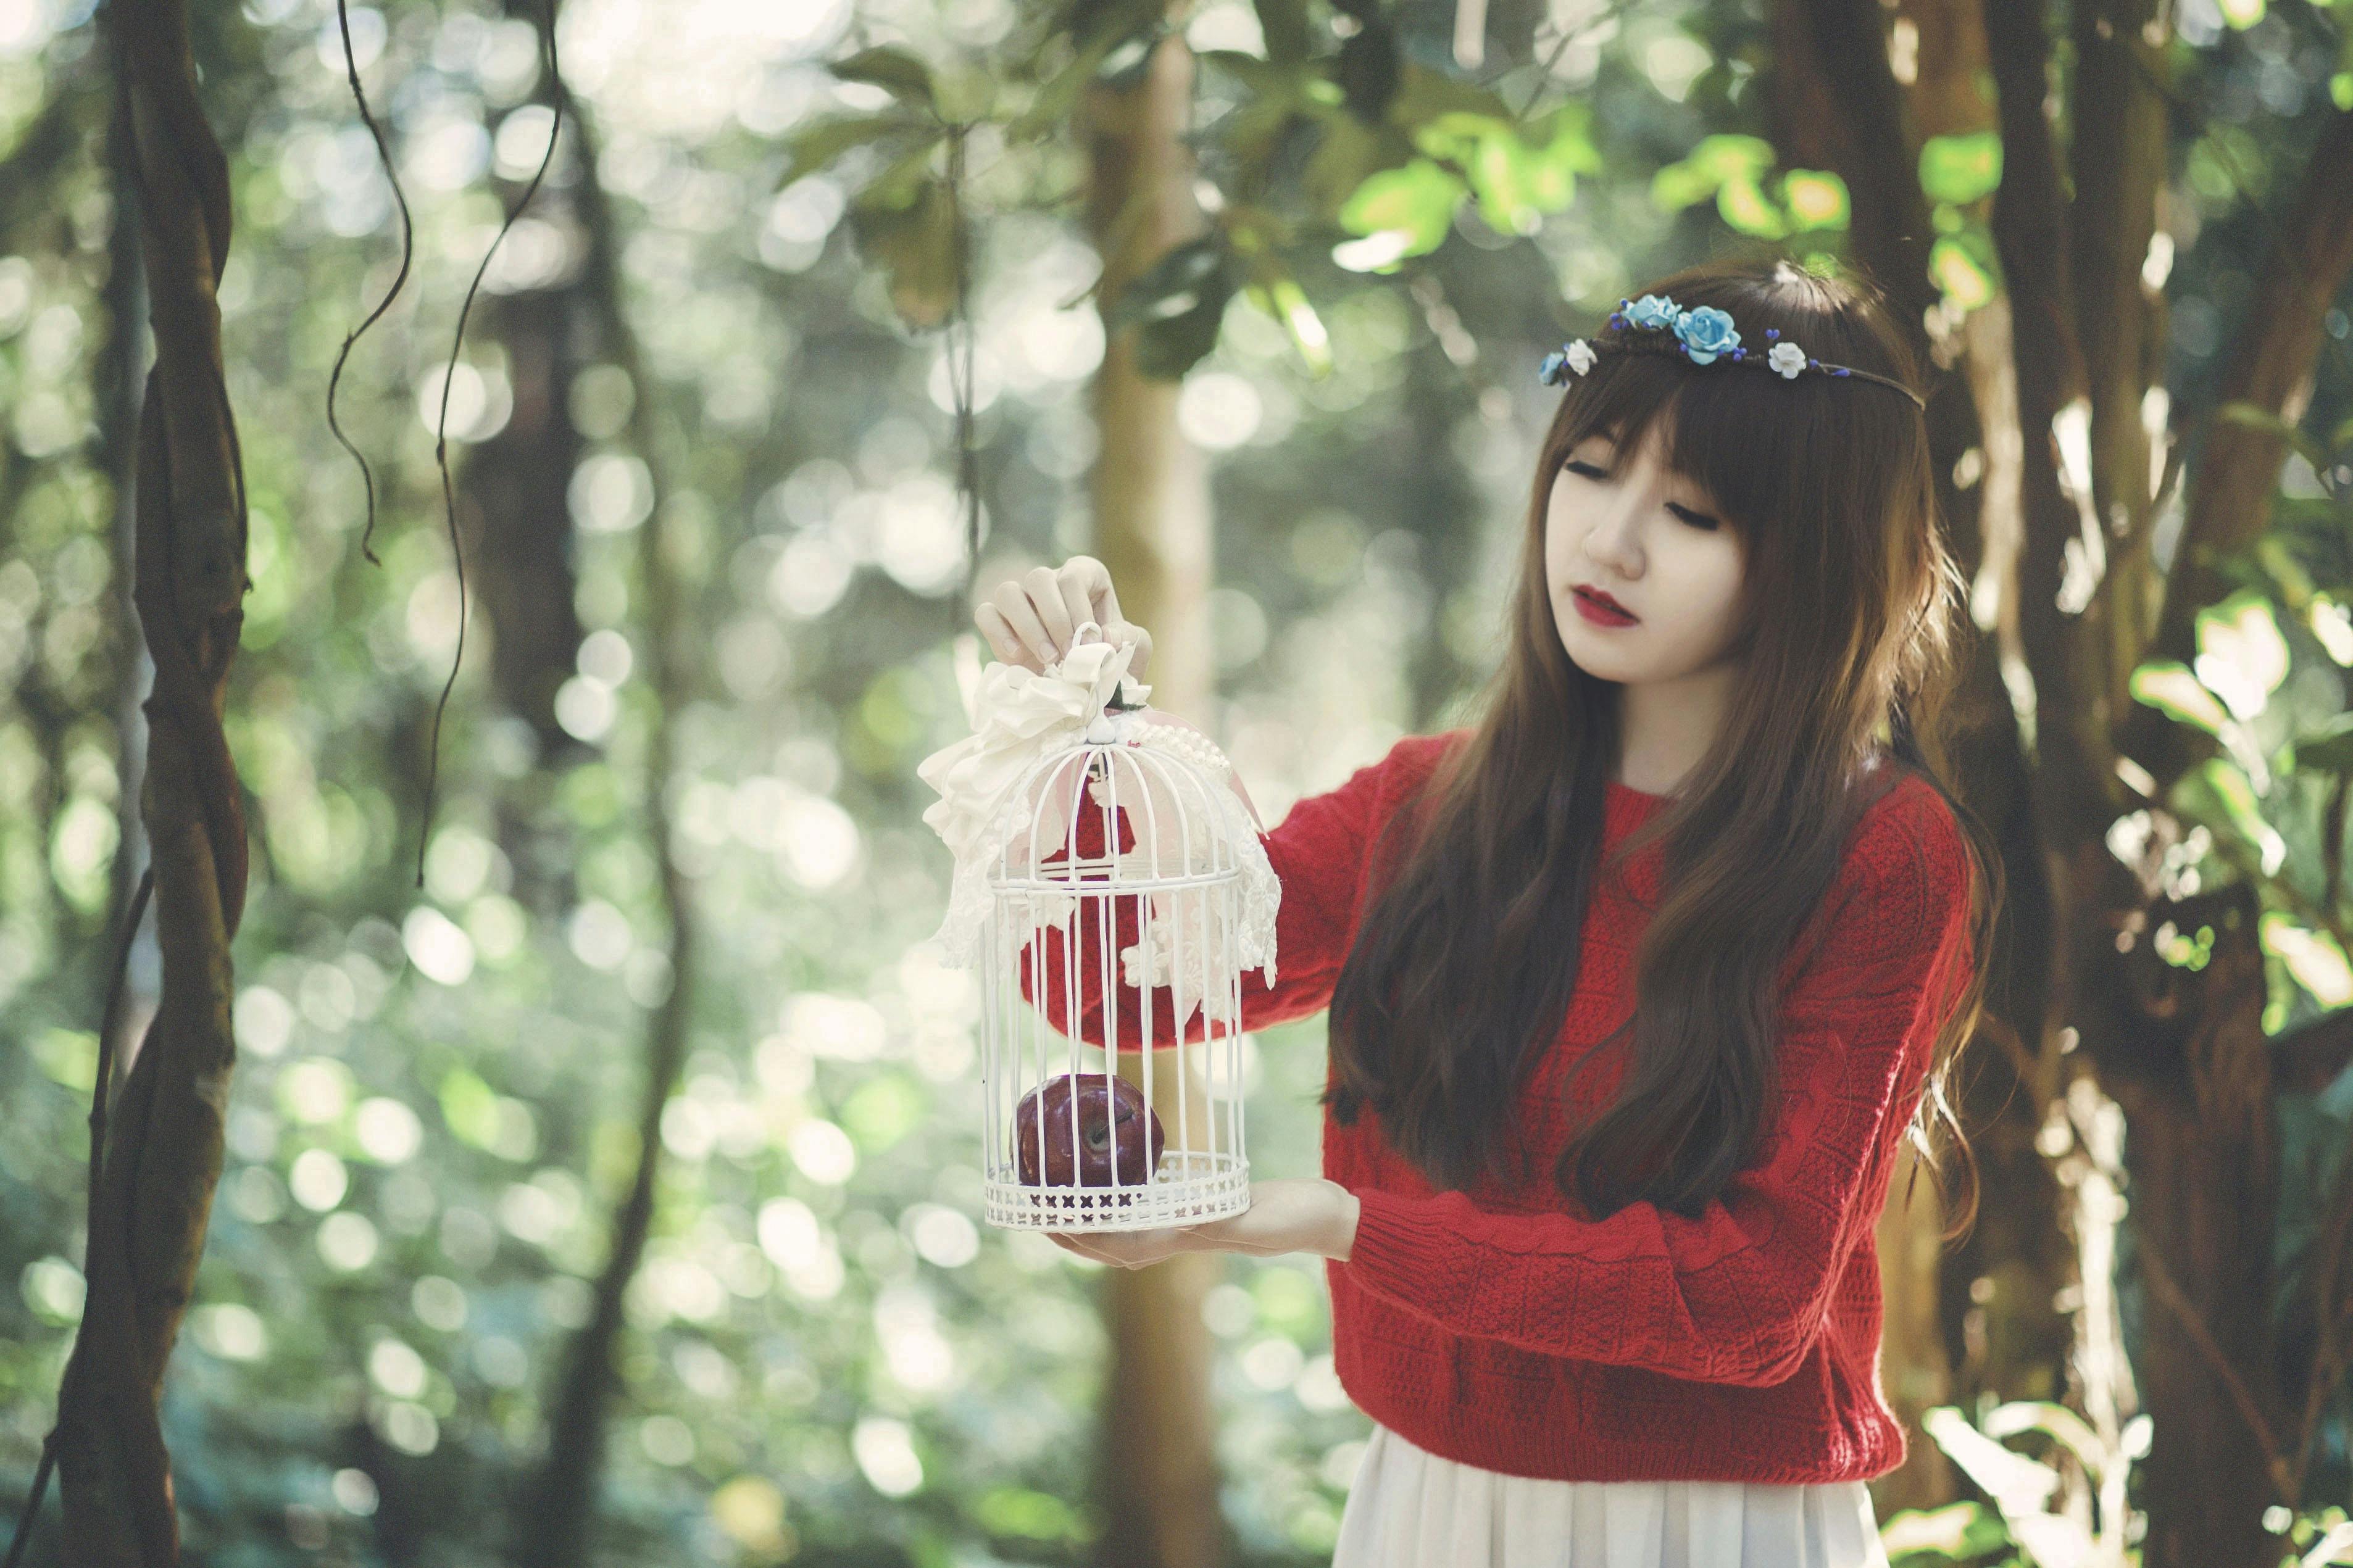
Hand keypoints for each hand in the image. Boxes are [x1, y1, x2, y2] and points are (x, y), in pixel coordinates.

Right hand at [975, 556, 1152, 681]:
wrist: (1084, 686)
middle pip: (1038, 577)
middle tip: (1068, 655)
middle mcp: (1048, 580)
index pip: (1073, 577)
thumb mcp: (1133, 649)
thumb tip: (1107, 636)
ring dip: (1028, 627)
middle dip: (1054, 619)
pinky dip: (998, 634)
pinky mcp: (996, 619)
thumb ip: (1129, 639)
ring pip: (1008, 591)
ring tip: (1048, 660)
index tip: (1088, 646)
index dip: (1079, 611)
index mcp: (1083, 575)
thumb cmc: (1110, 658)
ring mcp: (1019, 598)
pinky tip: (1018, 658)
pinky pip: (985, 614)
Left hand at [1043, 1178, 1359, 1267]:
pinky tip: (1113, 1185)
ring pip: (1126, 1231)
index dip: (1083, 1236)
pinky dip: (1123, 1204)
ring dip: (1091, 1222)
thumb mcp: (1258, 1220)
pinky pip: (1151, 1210)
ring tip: (1058, 1202)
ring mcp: (1190, 1226)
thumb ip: (1220, 1222)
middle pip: (1112, 1245)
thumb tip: (1177, 1222)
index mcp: (1189, 1239)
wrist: (1329, 1217)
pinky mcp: (1202, 1210)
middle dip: (1072, 1233)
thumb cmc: (1301, 1218)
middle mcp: (1181, 1237)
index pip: (1122, 1244)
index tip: (1050, 1223)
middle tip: (1033, 1213)